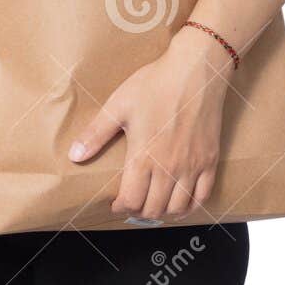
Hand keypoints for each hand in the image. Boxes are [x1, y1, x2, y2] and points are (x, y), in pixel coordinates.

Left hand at [68, 26, 232, 218]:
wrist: (195, 72)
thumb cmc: (154, 85)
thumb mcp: (117, 106)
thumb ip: (95, 134)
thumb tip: (74, 156)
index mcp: (143, 156)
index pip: (131, 201)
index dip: (121, 208)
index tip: (115, 204)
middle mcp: (169, 167)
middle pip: (154, 209)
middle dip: (139, 211)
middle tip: (132, 203)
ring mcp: (192, 166)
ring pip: (178, 208)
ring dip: (163, 212)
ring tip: (153, 204)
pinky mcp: (210, 161)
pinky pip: (203, 196)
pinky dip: (190, 206)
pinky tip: (180, 201)